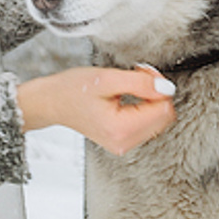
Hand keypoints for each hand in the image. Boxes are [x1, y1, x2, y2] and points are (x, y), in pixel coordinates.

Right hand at [16, 65, 176, 153]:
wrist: (52, 102)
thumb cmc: (72, 89)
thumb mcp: (108, 78)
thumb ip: (141, 83)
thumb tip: (167, 89)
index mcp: (121, 129)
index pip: (164, 110)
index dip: (159, 87)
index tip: (143, 73)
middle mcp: (123, 142)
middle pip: (164, 118)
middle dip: (156, 93)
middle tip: (137, 76)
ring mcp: (123, 144)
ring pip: (158, 121)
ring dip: (150, 100)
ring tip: (129, 86)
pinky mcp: (122, 141)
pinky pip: (147, 125)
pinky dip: (143, 108)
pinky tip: (128, 97)